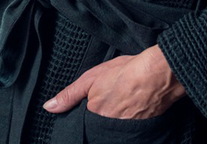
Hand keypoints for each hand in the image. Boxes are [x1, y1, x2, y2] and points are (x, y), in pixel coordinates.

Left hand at [42, 44, 185, 119]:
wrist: (158, 76)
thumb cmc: (125, 73)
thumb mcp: (91, 77)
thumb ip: (69, 95)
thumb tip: (48, 108)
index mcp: (94, 117)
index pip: (82, 125)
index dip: (85, 116)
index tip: (92, 107)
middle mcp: (108, 129)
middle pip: (97, 130)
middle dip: (98, 122)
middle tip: (109, 102)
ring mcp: (124, 133)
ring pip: (111, 132)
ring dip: (112, 124)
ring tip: (120, 105)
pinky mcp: (139, 133)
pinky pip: (127, 133)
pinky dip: (126, 125)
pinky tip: (131, 112)